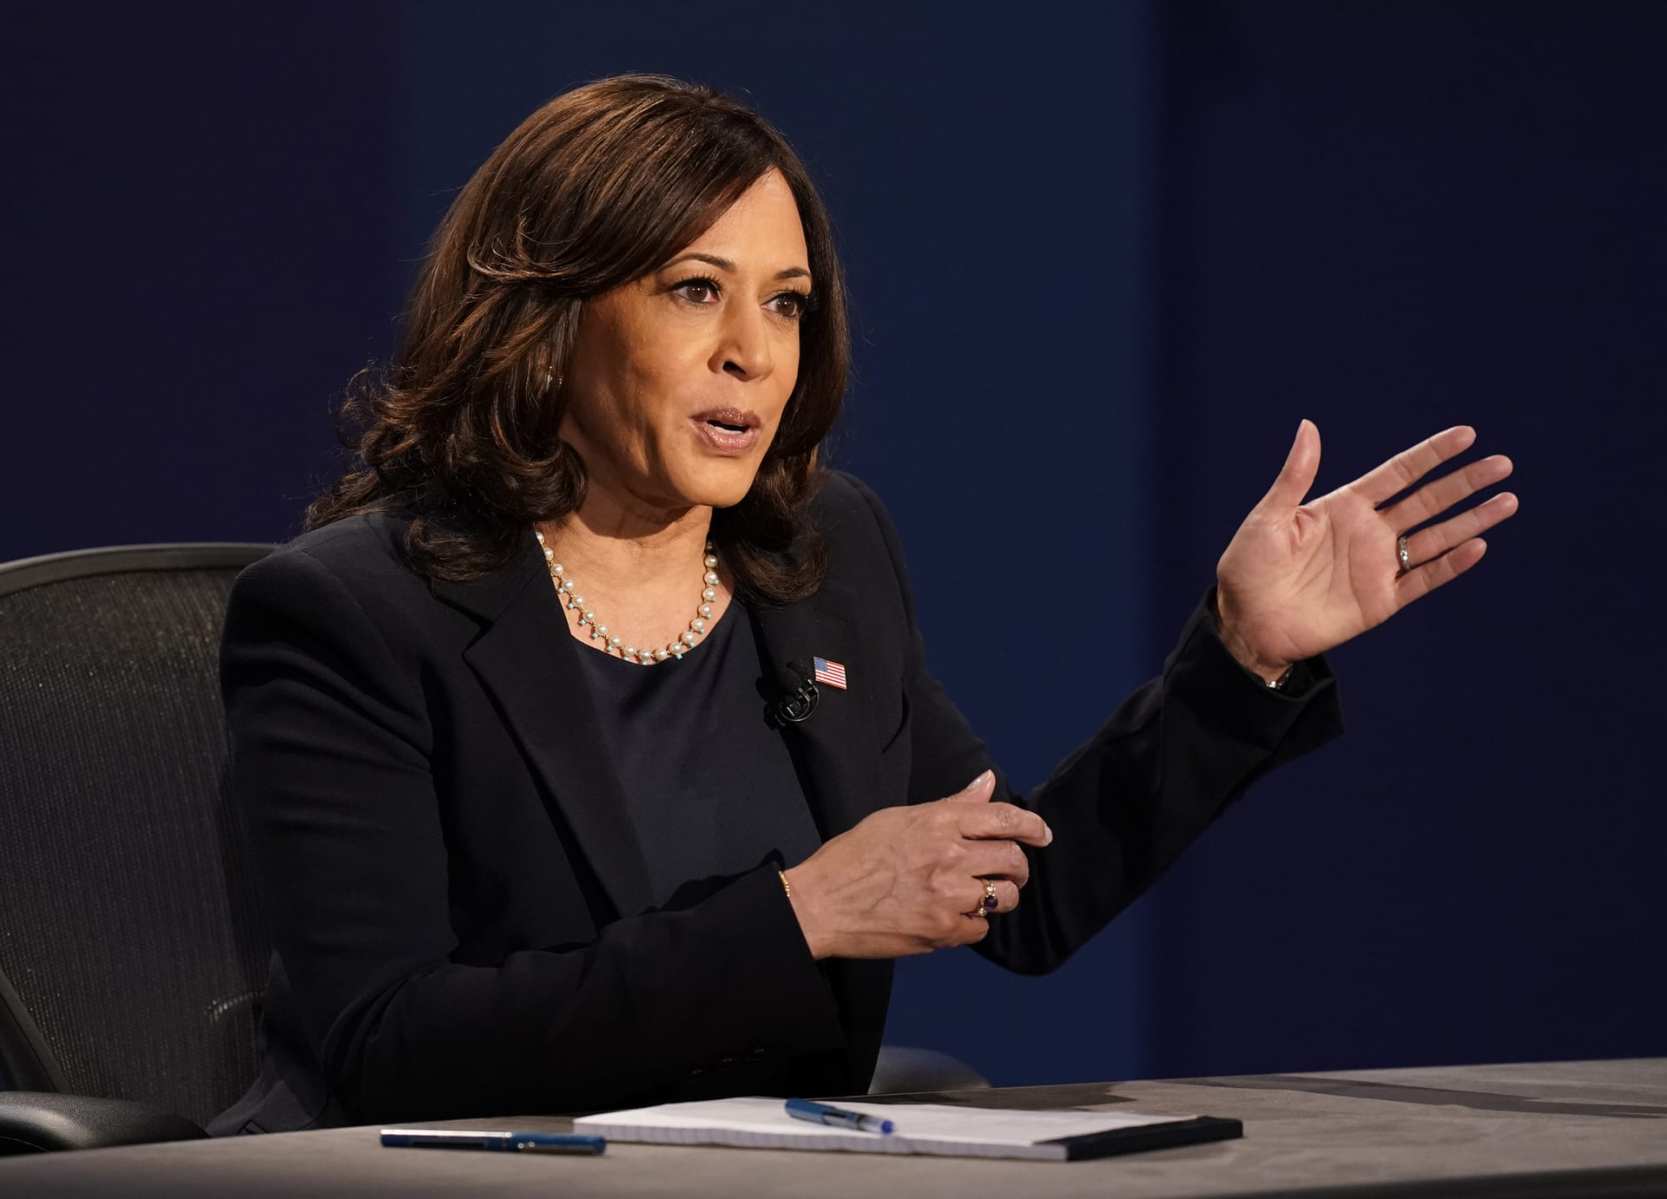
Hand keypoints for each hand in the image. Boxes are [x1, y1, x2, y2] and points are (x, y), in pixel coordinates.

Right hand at [782, 771, 1052, 959]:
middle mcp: (948, 855)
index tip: (1042, 835)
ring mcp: (948, 895)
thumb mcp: (899, 818)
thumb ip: (950, 805)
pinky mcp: (942, 930)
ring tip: (981, 896)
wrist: (821, 904)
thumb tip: (987, 782)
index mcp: (937, 822)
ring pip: (1005, 896)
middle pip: (1013, 859)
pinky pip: (981, 928)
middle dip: (1018, 867)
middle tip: (1009, 872)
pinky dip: (973, 923)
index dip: (1032, 826)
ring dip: (1000, 896)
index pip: (1003, 818)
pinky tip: (953, 916)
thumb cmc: (853, 857)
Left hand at [1215, 421, 1518, 678]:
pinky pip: (1423, 579)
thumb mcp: (1269, 517)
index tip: (1467, 435)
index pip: (1398, 473)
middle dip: (1464, 482)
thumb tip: (1309, 426)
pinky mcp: (1381, 600)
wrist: (1245, 622)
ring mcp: (1377, 566)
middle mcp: (1368, 532)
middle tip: (1502, 464)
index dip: (1432, 455)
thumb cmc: (1248, 567)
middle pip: (1427, 501)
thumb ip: (1296, 476)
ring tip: (1508, 501)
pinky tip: (1479, 546)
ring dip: (1472, 520)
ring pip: (1436, 538)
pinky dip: (1451, 565)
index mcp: (1344, 506)